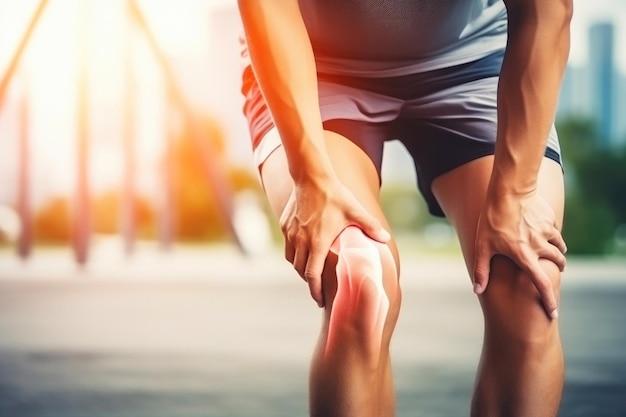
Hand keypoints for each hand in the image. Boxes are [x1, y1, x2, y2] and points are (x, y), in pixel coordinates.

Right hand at [280, 176, 389, 307]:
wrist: (311, 176)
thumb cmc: (334, 195)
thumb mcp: (355, 211)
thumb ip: (370, 226)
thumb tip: (386, 238)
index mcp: (317, 243)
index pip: (312, 276)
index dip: (315, 291)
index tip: (319, 300)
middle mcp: (301, 241)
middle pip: (301, 271)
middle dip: (309, 283)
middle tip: (318, 290)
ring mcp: (291, 233)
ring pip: (292, 260)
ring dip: (301, 268)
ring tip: (311, 272)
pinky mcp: (285, 225)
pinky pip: (287, 246)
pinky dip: (294, 254)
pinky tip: (303, 252)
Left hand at [472, 190, 566, 318]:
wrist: (509, 190)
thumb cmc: (492, 219)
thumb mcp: (482, 245)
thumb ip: (481, 269)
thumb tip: (477, 290)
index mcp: (524, 255)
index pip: (541, 284)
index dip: (548, 301)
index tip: (553, 313)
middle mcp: (539, 245)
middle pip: (557, 263)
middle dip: (557, 269)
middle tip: (552, 272)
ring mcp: (547, 232)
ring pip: (560, 247)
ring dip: (557, 253)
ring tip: (550, 253)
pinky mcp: (550, 220)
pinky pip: (555, 232)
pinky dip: (553, 236)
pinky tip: (544, 233)